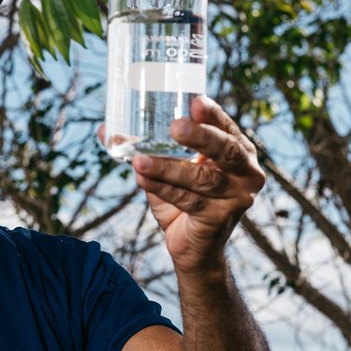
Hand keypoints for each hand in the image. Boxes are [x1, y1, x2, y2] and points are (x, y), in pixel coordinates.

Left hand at [102, 96, 264, 274]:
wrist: (195, 249)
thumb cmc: (184, 198)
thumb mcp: (166, 169)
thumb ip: (143, 149)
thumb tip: (105, 130)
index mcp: (237, 151)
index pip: (226, 127)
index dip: (213, 114)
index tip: (195, 101)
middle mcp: (245, 172)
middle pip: (225, 150)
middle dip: (199, 136)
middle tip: (175, 126)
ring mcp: (236, 197)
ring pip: (201, 179)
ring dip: (168, 168)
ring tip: (140, 161)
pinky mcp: (219, 218)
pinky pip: (188, 200)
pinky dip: (162, 189)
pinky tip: (142, 179)